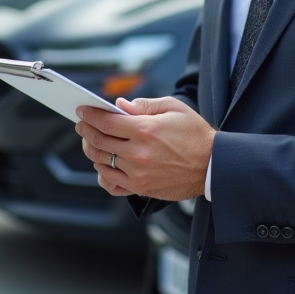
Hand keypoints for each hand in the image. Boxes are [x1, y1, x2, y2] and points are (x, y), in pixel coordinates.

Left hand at [75, 96, 214, 200]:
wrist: (213, 166)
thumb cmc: (195, 135)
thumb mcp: (174, 108)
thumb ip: (144, 105)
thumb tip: (120, 105)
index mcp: (145, 130)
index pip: (106, 122)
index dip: (90, 115)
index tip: (82, 111)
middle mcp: (139, 153)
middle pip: (99, 141)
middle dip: (85, 130)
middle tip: (82, 124)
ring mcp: (138, 173)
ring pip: (102, 161)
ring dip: (91, 150)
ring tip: (91, 141)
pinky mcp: (141, 188)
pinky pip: (111, 183)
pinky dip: (102, 172)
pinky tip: (103, 163)